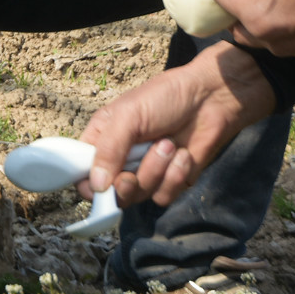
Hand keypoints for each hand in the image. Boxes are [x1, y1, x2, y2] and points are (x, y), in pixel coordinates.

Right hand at [75, 42, 275, 209]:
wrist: (212, 98)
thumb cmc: (165, 97)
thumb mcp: (128, 116)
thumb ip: (108, 150)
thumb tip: (96, 185)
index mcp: (102, 141)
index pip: (82, 175)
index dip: (89, 186)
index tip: (100, 187)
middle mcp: (121, 160)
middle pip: (111, 193)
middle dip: (126, 184)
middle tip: (131, 174)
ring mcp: (146, 172)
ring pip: (139, 196)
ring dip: (155, 172)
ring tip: (168, 145)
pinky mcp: (172, 181)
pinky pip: (164, 196)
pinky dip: (175, 176)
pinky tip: (184, 155)